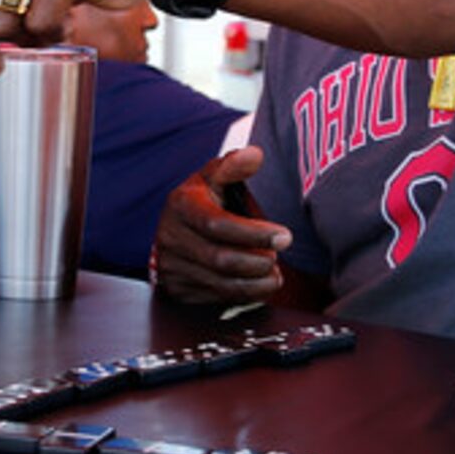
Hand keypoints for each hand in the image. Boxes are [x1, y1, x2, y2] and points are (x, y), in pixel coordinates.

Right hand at [150, 146, 292, 304]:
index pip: (218, 224)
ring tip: (275, 274)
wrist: (174, 231)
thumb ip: (234, 165)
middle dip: (257, 262)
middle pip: (220, 259)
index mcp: (181, 204)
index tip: (285, 236)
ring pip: (220, 284)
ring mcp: (170, 266)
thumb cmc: (203, 200)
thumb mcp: (214, 177)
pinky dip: (244, 295)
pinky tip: (260, 285)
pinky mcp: (175, 289)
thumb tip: (255, 155)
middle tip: (279, 257)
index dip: (255, 233)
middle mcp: (170, 236)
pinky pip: (215, 298)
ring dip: (255, 283)